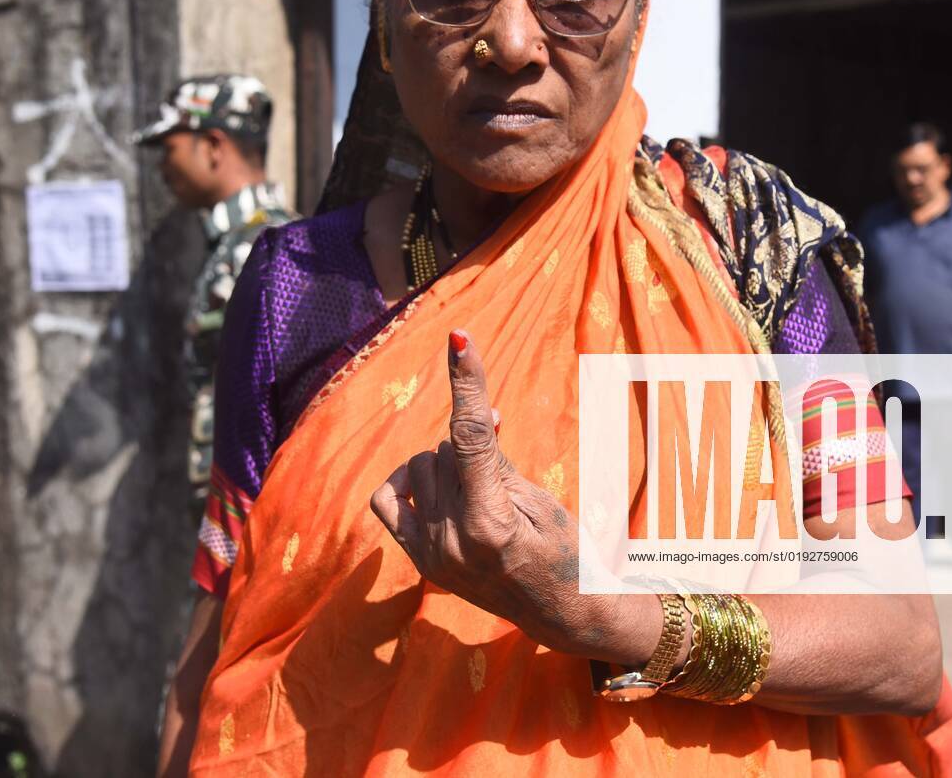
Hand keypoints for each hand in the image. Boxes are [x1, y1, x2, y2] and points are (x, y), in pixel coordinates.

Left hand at [370, 330, 644, 660]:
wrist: (562, 612)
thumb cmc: (564, 551)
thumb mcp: (539, 501)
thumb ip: (498, 460)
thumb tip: (476, 416)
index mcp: (489, 524)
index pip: (471, 436)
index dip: (467, 383)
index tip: (460, 339)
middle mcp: (452, 540)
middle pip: (444, 448)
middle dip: (472, 445)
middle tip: (503, 473)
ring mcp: (430, 554)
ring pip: (422, 466)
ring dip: (448, 462)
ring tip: (480, 489)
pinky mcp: (419, 561)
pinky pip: (387, 501)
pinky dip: (407, 481)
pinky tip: (433, 484)